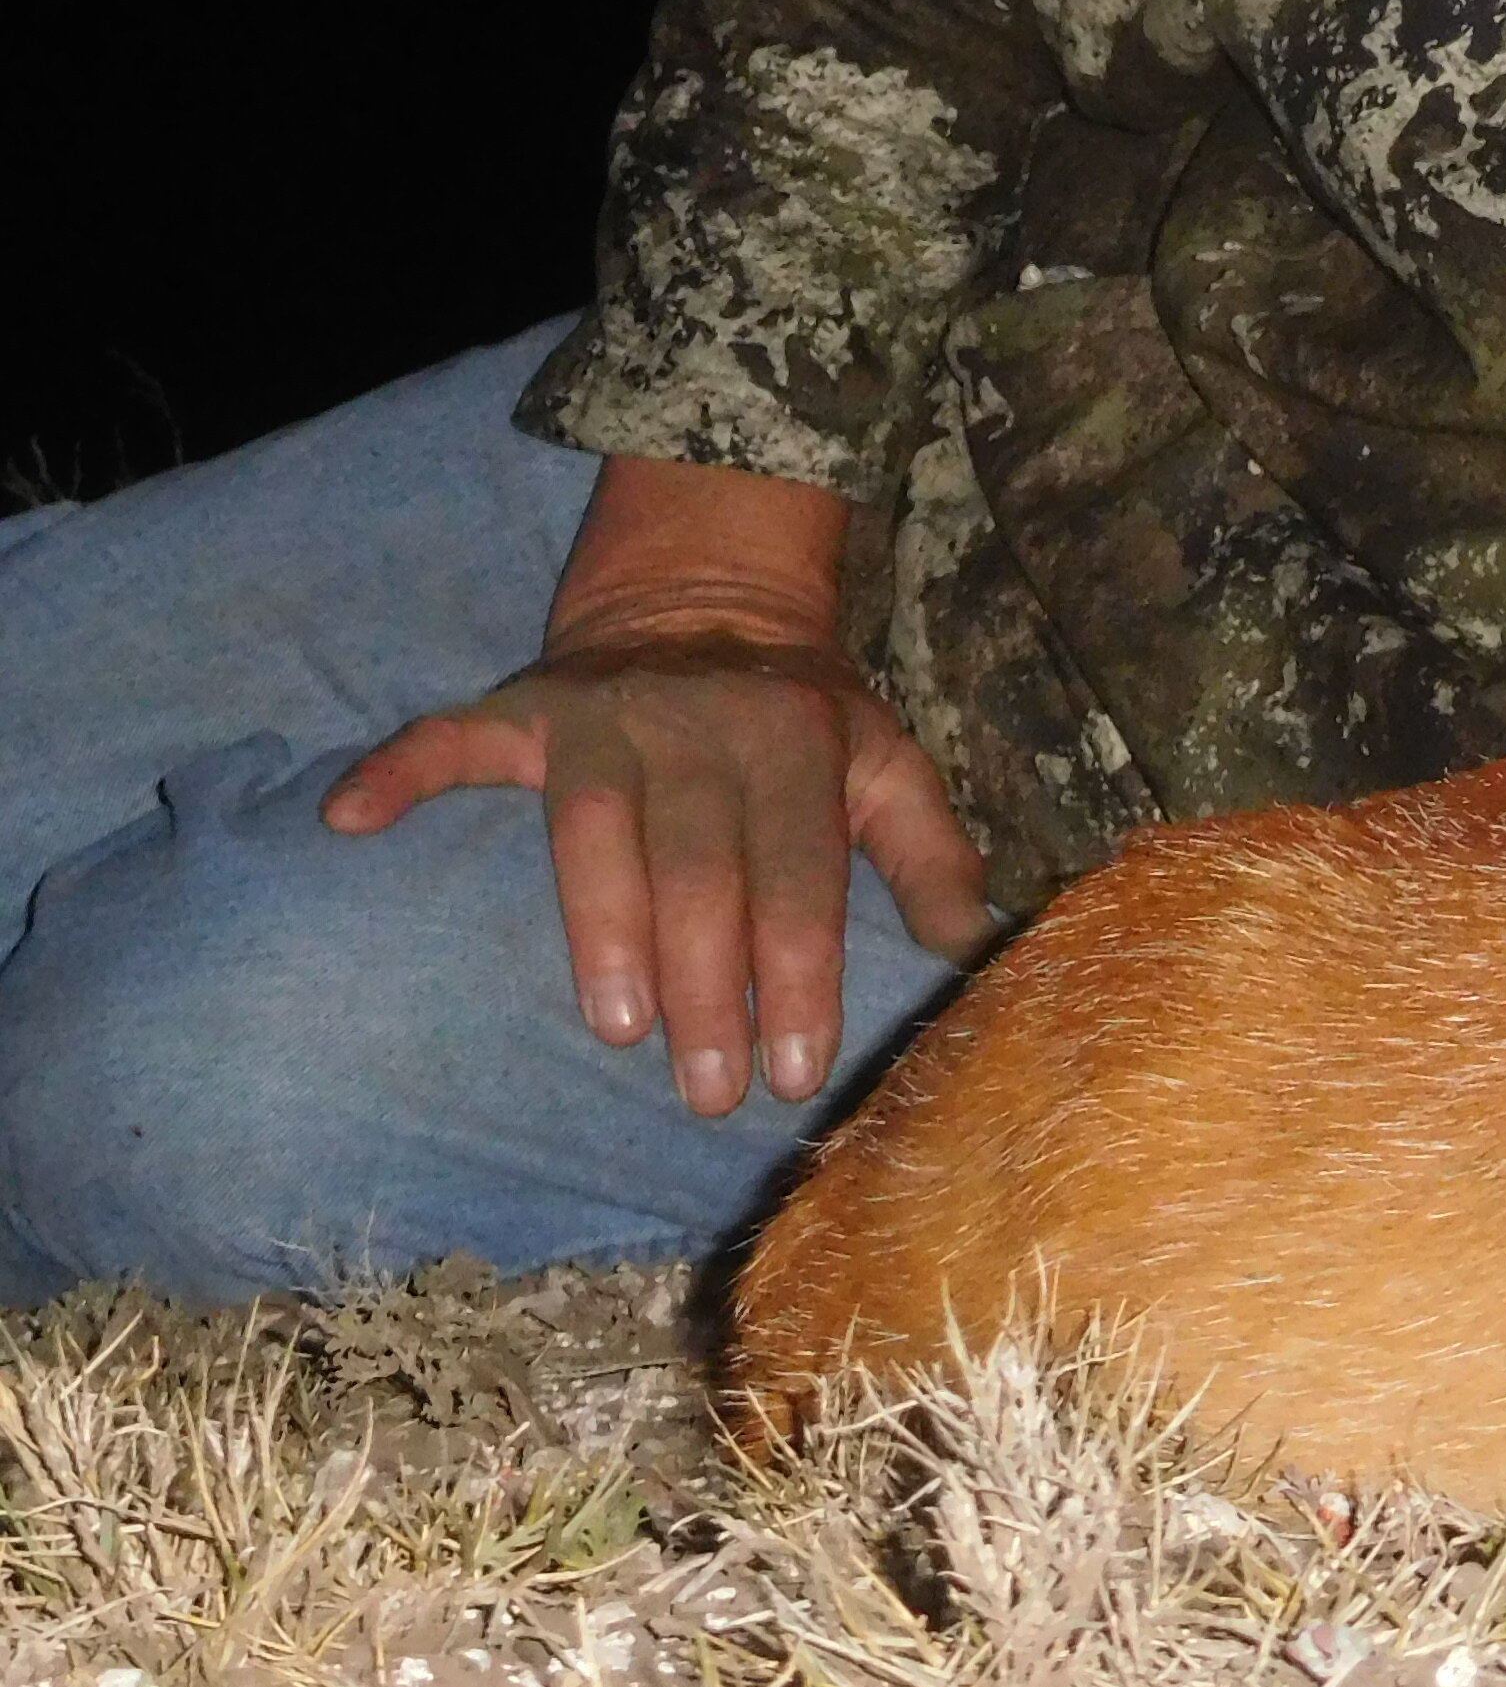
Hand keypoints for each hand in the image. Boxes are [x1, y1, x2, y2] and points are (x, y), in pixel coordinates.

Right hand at [320, 461, 994, 1115]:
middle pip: (700, 868)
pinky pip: (449, 735)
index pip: (801, 875)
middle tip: (705, 1090)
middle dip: (708, 985)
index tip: (794, 1071)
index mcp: (798, 741)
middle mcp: (699, 724)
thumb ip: (931, 855)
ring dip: (601, 930)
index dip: (801, 974)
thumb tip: (976, 950)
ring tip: (618, 1028)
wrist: (709, 597)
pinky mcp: (521, 707)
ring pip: (593, 831)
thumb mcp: (888, 766)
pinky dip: (397, 771)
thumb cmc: (807, 718)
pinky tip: (349, 820)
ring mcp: (601, 714)